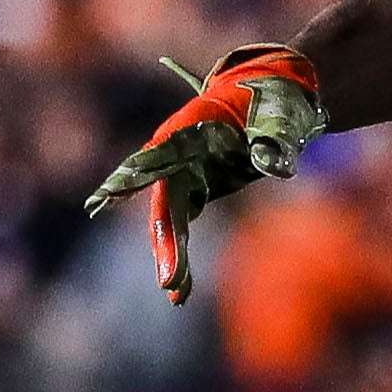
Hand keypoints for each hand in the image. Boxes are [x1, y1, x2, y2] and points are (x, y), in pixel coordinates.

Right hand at [81, 45, 326, 303]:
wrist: (274, 96)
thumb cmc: (277, 100)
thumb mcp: (283, 116)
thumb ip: (276, 141)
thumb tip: (275, 167)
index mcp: (193, 125)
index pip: (160, 153)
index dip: (136, 174)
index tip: (108, 194)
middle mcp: (176, 150)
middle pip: (164, 199)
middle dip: (165, 240)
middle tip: (169, 280)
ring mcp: (182, 171)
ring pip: (169, 220)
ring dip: (171, 257)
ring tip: (176, 296)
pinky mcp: (192, 188)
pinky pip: (180, 227)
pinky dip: (179, 255)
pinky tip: (180, 291)